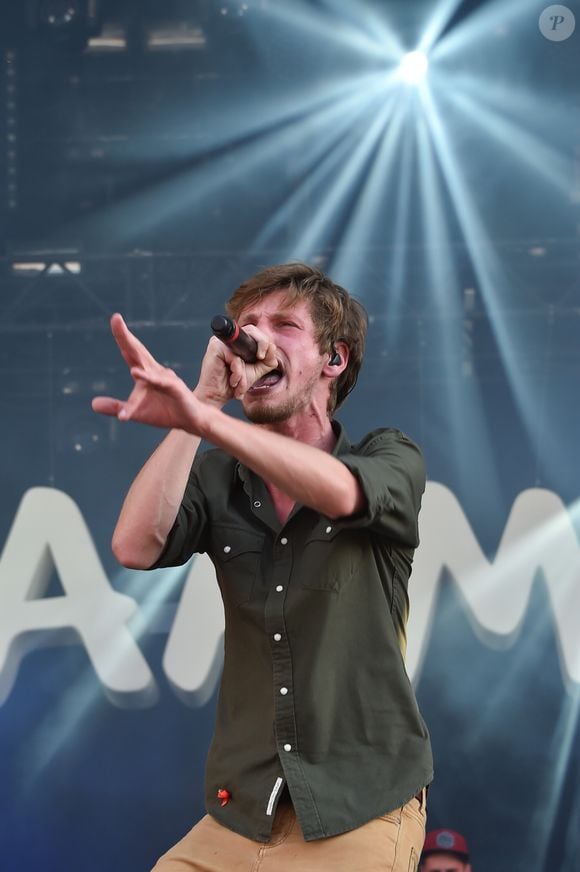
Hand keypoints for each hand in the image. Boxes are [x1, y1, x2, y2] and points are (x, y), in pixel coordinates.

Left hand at [92, 314, 198, 430]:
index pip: (130, 352)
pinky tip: (135, 373)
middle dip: (125, 336)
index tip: (115, 318)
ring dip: (134, 353)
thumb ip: (116, 407)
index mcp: (145, 373)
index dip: (122, 336)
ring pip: (145, 367)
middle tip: (115, 318)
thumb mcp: (136, 411)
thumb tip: (93, 404)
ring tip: (121, 345)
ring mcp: (164, 378)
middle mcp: (154, 371)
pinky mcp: (174, 388)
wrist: (190, 421)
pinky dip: (148, 378)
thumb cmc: (166, 412)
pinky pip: (158, 382)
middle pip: (137, 350)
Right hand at [194, 327, 278, 404]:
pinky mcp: (215, 348)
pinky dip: (238, 374)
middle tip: (261, 359)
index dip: (265, 342)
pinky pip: (236, 359)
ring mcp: (220, 341)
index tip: (266, 358)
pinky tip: (232, 382)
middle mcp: (228, 338)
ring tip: (240, 384)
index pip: (255, 332)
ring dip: (245, 372)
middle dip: (262, 347)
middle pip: (252, 330)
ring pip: (244, 350)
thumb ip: (267, 360)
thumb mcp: (256, 371)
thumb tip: (272, 348)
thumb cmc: (233, 384)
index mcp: (237, 341)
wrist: (216, 397)